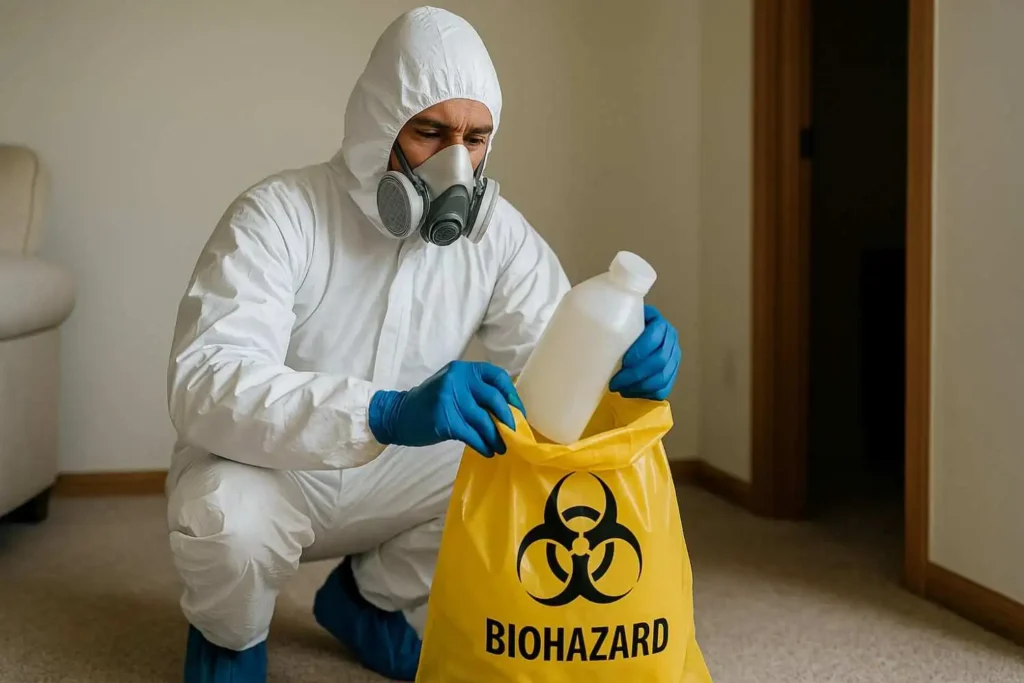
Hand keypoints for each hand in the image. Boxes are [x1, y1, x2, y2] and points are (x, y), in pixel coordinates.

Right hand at [368, 361, 523, 456]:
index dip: (512, 395)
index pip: (496, 377)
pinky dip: (483, 446)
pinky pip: (471, 435)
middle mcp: (457, 380)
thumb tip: (507, 410)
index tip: (518, 412)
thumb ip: (475, 391)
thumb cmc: (430, 403)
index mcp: (462, 369)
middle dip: (508, 419)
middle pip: (494, 399)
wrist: (398, 415)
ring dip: (496, 437)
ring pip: (484, 421)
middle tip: (514, 433)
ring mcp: (449, 399)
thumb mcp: (452, 386)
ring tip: (501, 448)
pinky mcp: (444, 420)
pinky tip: (488, 452)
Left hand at [609, 305, 680, 400]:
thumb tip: (589, 333)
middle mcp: (671, 341)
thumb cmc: (622, 326)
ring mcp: (673, 359)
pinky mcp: (671, 375)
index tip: (624, 362)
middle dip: (636, 375)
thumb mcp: (619, 317)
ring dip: (639, 387)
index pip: (654, 338)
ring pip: (662, 378)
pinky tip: (629, 392)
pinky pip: (663, 390)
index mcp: (659, 324)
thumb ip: (612, 320)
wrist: (633, 335)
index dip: (641, 351)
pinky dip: (645, 394)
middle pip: (659, 361)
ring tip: (620, 389)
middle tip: (615, 383)